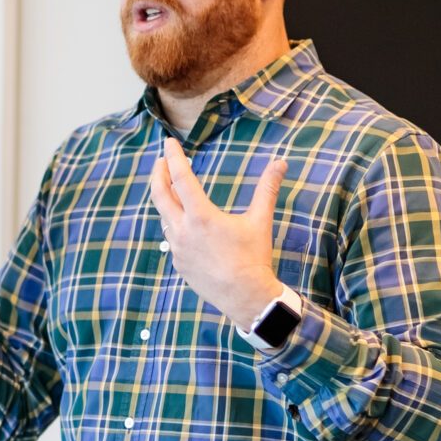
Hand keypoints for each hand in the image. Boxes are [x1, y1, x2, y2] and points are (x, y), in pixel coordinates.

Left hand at [147, 137, 288, 328]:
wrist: (245, 298)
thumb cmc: (254, 258)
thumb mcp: (260, 221)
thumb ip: (267, 189)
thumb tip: (281, 163)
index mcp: (201, 216)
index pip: (181, 178)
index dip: (173, 157)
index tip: (168, 143)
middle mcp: (183, 230)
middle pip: (160, 195)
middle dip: (159, 174)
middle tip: (161, 161)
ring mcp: (178, 249)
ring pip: (165, 217)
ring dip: (166, 200)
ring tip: (171, 189)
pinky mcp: (179, 264)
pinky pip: (172, 238)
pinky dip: (175, 224)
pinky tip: (183, 222)